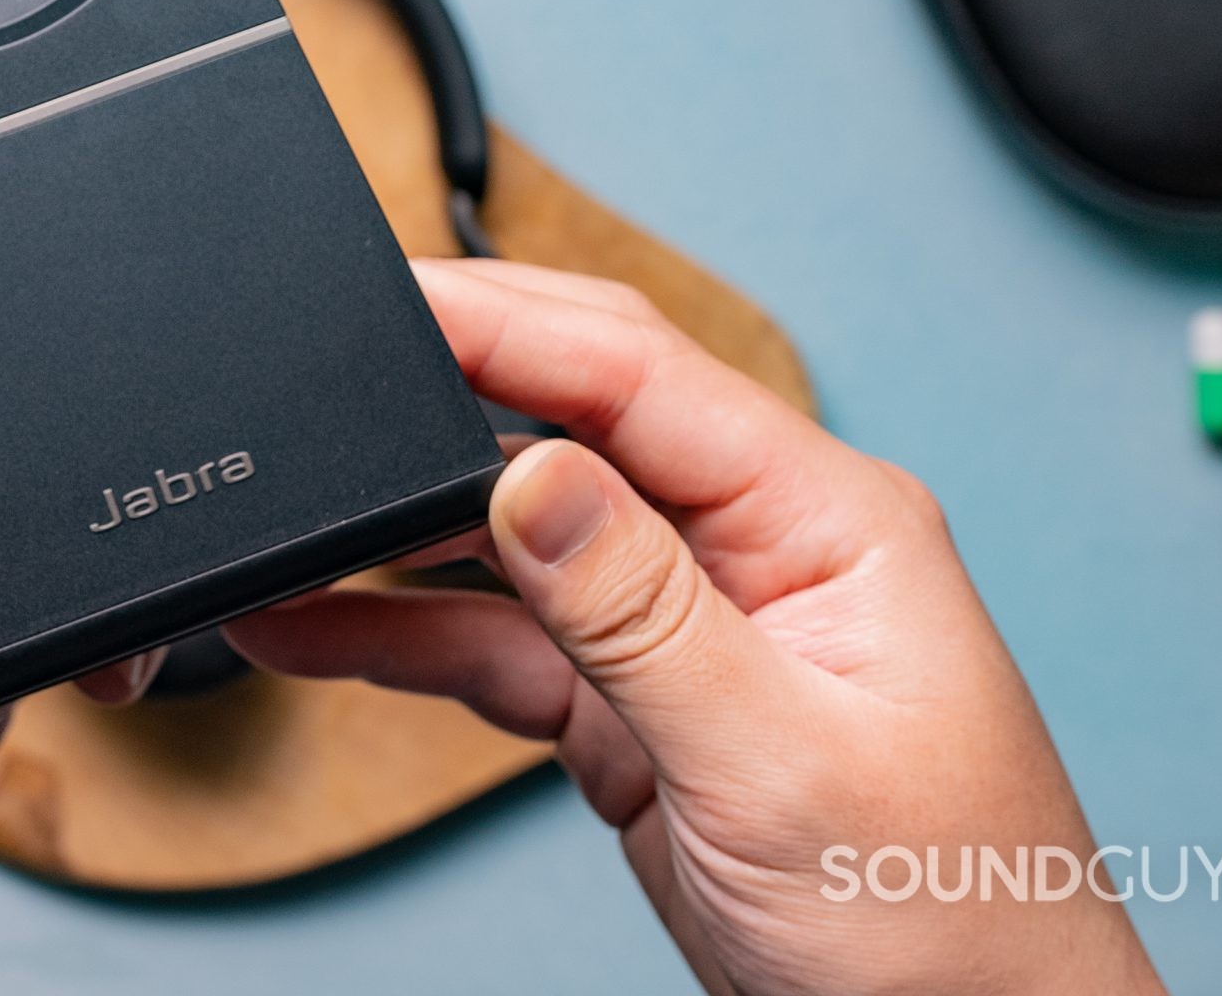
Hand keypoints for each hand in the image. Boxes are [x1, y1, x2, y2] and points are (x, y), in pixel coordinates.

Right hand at [226, 260, 1164, 995]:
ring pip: (516, 536)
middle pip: (568, 424)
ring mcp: (692, 625)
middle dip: (438, 394)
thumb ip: (642, 614)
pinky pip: (502, 643)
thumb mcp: (780, 763)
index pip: (636, 375)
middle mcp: (753, 548)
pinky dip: (407, 636)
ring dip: (398, 536)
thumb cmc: (943, 924)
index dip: (501, 323)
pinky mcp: (641, 706)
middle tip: (308, 373)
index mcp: (824, 519)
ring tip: (277, 528)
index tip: (388, 296)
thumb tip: (524, 475)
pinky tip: (316, 628)